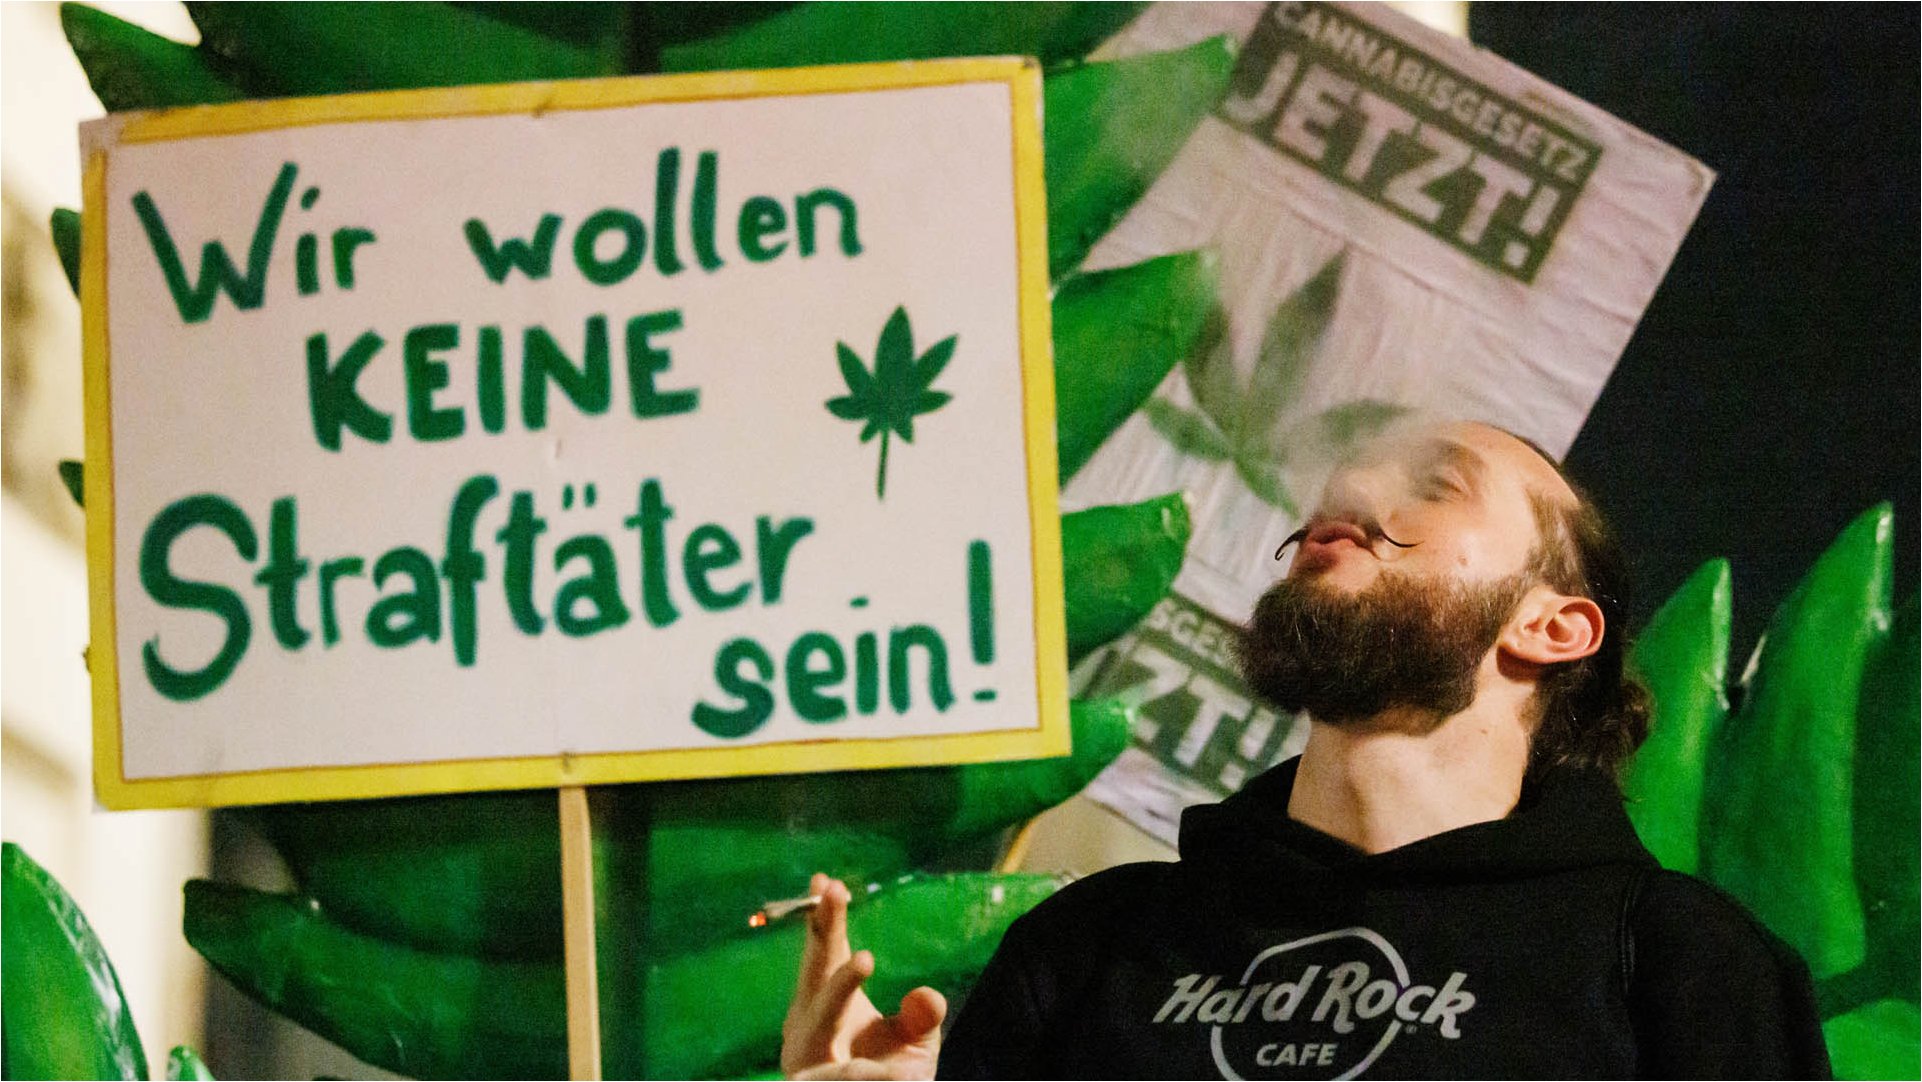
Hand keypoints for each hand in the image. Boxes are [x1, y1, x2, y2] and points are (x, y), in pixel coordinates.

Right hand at [781, 874, 947, 1080]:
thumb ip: (921, 1017)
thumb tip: (927, 996)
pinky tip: (884, 1061)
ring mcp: (806, 1066)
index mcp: (821, 1009)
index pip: (822, 956)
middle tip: (835, 893)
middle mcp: (805, 1032)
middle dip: (824, 934)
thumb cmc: (888, 1080)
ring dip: (838, 989)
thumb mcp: (914, 1047)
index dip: (823, 920)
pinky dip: (864, 1067)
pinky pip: (843, 1076)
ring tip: (863, 957)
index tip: (827, 880)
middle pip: (813, 978)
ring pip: (818, 1024)